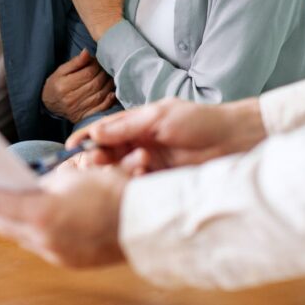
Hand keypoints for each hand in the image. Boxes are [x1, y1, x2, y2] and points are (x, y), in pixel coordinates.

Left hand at [0, 166, 128, 267]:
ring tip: (0, 211)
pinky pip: (41, 247)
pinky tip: (31, 224)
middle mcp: (45, 239)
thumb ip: (45, 185)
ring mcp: (57, 254)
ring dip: (10, 224)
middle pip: (5, 226)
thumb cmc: (112, 191)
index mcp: (42, 214)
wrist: (143, 220)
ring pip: (22, 238)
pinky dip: (31, 234)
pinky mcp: (69, 262)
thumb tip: (31, 190)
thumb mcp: (73, 177)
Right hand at [42, 48, 116, 122]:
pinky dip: (109, 101)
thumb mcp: (61, 71)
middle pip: (96, 83)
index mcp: (64, 86)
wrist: (50, 104)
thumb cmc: (56, 85)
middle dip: (104, 73)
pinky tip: (112, 93)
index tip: (98, 61)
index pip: (88, 73)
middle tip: (106, 68)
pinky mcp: (85, 117)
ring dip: (109, 85)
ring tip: (109, 77)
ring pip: (100, 95)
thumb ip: (75, 62)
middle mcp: (71, 99)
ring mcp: (79, 110)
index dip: (97, 65)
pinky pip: (101, 109)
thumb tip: (87, 52)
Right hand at [69, 97, 266, 173]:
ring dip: (114, 172)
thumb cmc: (200, 121)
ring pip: (119, 172)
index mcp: (136, 125)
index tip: (71, 148)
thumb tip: (96, 132)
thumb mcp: (160, 117)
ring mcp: (148, 165)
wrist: (233, 141)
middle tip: (95, 163)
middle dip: (97, 159)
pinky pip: (136, 187)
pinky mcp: (159, 183)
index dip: (86, 139)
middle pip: (107, 154)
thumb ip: (128, 126)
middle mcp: (139, 145)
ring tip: (115, 172)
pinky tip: (130, 184)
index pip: (104, 132)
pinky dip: (129, 186)